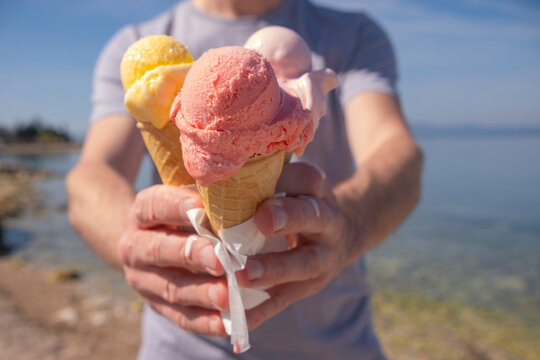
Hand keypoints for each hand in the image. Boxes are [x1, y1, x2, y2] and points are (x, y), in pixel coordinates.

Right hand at [117, 185, 228, 336]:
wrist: (151, 240)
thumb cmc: (183, 210)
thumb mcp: (187, 194)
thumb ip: (206, 192)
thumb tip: (238, 188)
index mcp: (142, 211)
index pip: (155, 206)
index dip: (176, 206)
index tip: (201, 207)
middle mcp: (135, 245)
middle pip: (160, 250)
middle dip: (192, 255)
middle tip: (222, 260)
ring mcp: (143, 279)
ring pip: (171, 288)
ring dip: (201, 293)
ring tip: (227, 295)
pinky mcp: (156, 305)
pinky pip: (180, 317)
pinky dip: (203, 322)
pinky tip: (225, 323)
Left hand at [236, 162, 352, 329]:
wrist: (336, 237)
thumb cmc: (296, 203)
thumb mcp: (289, 184)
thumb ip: (260, 182)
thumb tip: (204, 183)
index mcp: (316, 189)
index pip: (304, 178)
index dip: (282, 179)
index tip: (253, 180)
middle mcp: (326, 221)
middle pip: (312, 216)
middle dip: (288, 217)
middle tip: (262, 219)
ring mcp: (323, 257)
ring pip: (304, 264)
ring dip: (274, 269)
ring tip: (244, 276)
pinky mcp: (308, 287)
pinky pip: (285, 299)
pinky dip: (262, 310)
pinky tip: (240, 317)